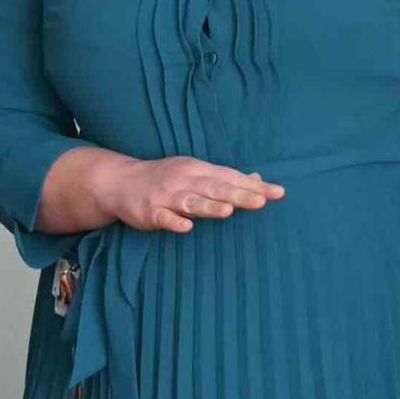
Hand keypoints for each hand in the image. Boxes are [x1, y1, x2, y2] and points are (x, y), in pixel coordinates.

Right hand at [91, 154, 283, 234]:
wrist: (121, 182)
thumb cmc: (167, 179)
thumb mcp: (196, 173)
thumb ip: (226, 179)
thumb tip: (259, 180)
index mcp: (199, 170)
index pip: (231, 178)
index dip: (253, 186)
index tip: (278, 193)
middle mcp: (185, 181)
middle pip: (215, 189)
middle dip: (238, 194)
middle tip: (261, 201)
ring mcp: (167, 197)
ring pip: (191, 202)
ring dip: (209, 206)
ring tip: (228, 211)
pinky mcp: (150, 212)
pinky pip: (164, 218)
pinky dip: (174, 222)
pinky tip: (186, 227)